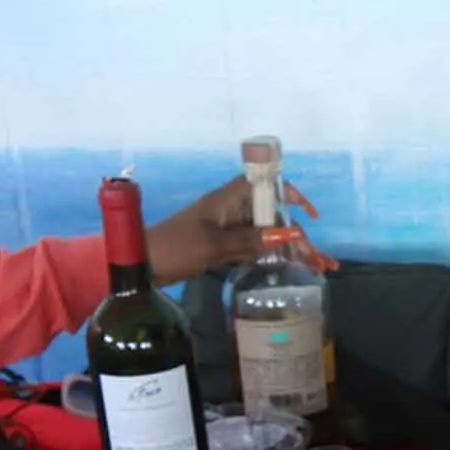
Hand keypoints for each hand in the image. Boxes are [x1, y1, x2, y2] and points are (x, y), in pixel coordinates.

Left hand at [146, 176, 331, 287]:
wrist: (140, 263)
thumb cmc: (175, 248)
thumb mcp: (213, 246)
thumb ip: (250, 241)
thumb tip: (286, 237)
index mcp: (225, 199)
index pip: (263, 184)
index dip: (288, 192)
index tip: (307, 211)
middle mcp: (227, 209)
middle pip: (267, 211)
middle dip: (290, 228)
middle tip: (309, 253)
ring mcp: (222, 226)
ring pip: (260, 229)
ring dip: (280, 242)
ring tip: (302, 261)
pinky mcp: (217, 243)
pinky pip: (248, 243)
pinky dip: (264, 252)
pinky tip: (279, 265)